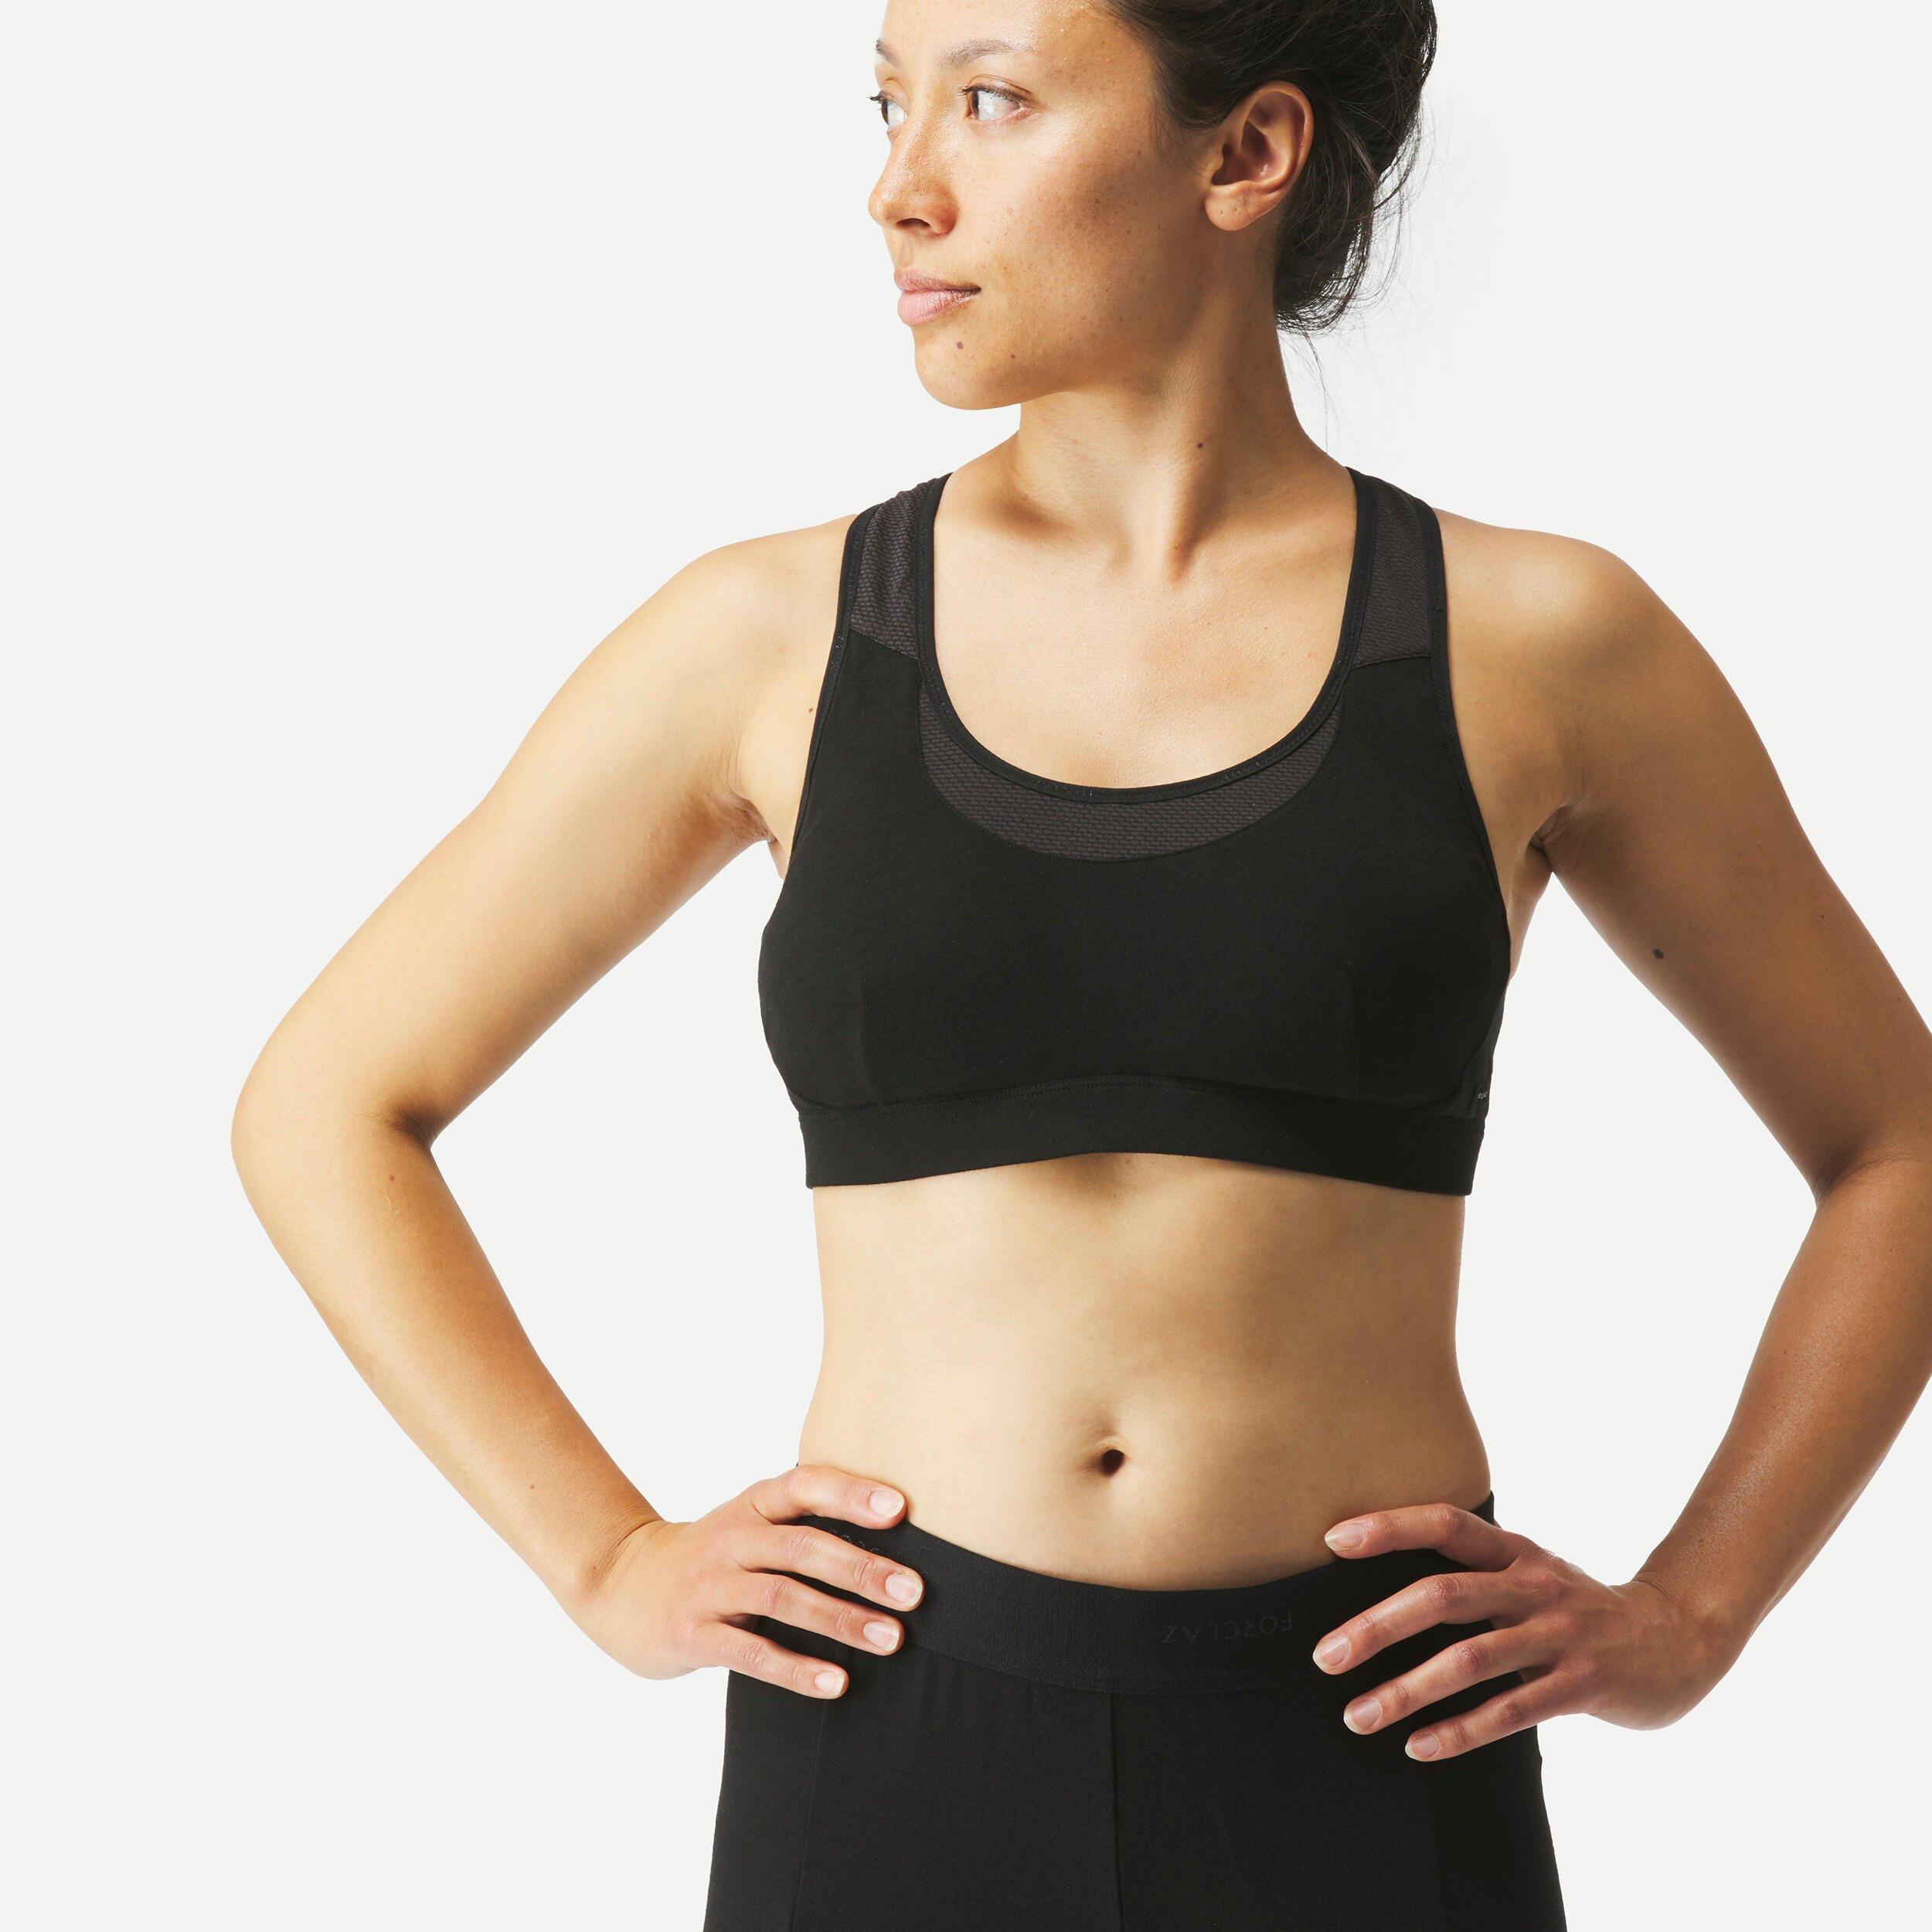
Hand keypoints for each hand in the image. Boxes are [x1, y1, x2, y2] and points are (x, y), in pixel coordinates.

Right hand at [565, 1464, 925, 1697]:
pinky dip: (796, 1668)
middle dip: (861, 1569)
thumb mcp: (749, 1526)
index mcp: (751, 1505)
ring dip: (839, 1619)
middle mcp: (731, 1538)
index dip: (850, 1494)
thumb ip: (803, 1529)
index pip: (803, 1486)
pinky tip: (836, 1682)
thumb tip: (893, 1553)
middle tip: (914, 1592)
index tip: (900, 1509)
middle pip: (801, 1547)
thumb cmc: (712, 1556)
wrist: (619, 1583)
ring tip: (890, 1639)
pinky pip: (750, 1651)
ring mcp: (708, 1586)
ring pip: (781, 1597)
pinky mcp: (692, 1634)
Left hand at [1308, 1500, 1738, 1761]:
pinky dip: (1460, 1731)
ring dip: (1406, 1691)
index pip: (1445, 1523)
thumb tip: (1379, 1592)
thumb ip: (1472, 1576)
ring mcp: (1560, 1635)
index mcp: (1514, 1550)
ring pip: (1469, 1661)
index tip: (1331, 1542)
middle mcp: (1533, 1585)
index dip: (1389, 1526)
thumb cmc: (1576, 1607)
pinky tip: (1419, 1747)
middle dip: (1376, 1626)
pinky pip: (1510, 1711)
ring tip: (1357, 1715)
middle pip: (1443, 1597)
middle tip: (1324, 1656)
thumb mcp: (1528, 1573)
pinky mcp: (1583, 1685)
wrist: (1677, 1639)